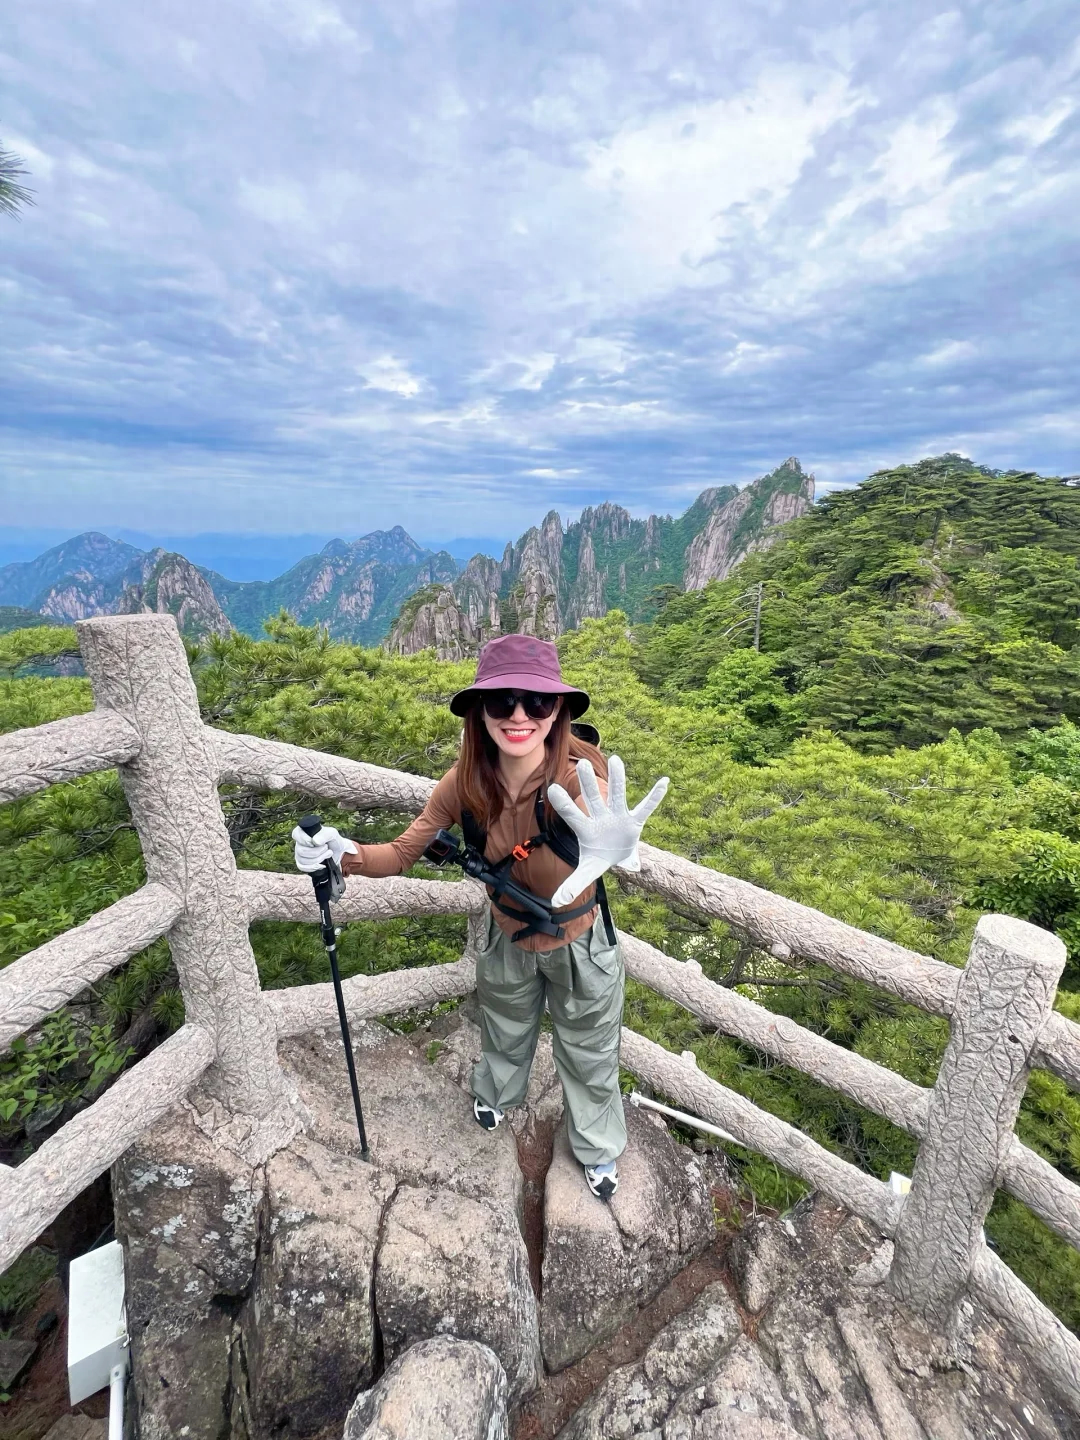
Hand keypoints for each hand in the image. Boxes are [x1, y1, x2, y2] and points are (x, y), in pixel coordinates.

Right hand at [291, 823, 357, 873]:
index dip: (306, 840)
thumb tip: (315, 841)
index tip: (317, 842)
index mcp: (304, 832)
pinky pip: (302, 867)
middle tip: (327, 848)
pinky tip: (322, 864)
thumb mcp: (333, 834)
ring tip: (327, 854)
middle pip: (301, 850)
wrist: (338, 852)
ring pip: (303, 860)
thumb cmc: (333, 841)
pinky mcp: (301, 863)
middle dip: (317, 852)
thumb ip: (325, 834)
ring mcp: (299, 853)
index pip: (296, 834)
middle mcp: (299, 842)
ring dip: (319, 859)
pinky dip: (314, 867)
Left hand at [547, 756, 668, 908]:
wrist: (618, 856)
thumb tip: (555, 902)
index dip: (563, 804)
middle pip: (593, 799)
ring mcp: (618, 816)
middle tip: (581, 764)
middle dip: (588, 784)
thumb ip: (573, 883)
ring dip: (617, 779)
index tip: (552, 789)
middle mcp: (601, 817)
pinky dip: (655, 796)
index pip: (571, 815)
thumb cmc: (599, 856)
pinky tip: (664, 782)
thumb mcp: (588, 870)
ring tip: (616, 760)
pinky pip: (645, 807)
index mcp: (586, 828)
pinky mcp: (635, 821)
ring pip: (617, 794)